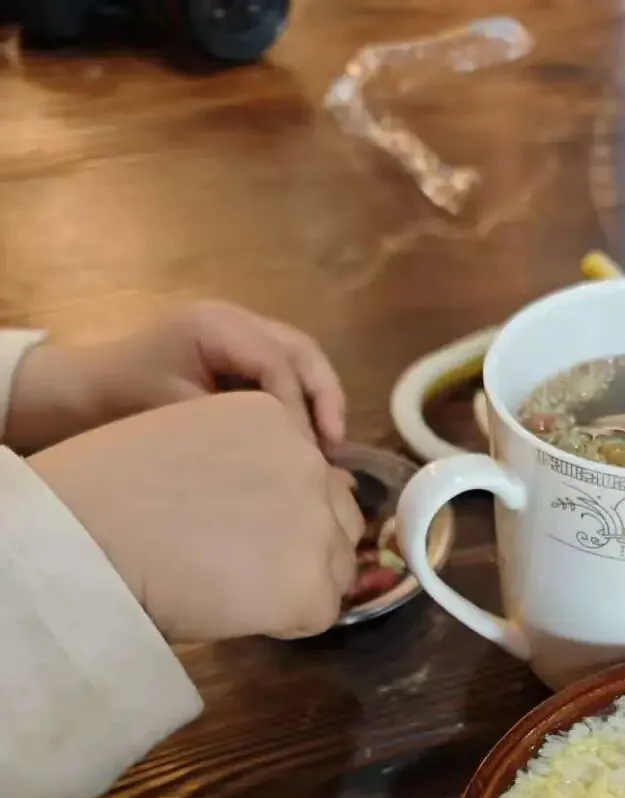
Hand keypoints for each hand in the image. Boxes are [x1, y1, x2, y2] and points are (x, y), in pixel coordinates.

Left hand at [6, 301, 345, 453]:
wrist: (90, 391)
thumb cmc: (126, 399)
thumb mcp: (174, 412)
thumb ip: (232, 426)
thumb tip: (289, 453)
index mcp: (216, 325)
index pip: (277, 361)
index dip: (297, 407)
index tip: (305, 452)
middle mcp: (236, 319)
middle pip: (303, 350)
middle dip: (325, 396)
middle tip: (334, 445)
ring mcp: (241, 333)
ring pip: (302, 358)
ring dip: (320, 399)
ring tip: (328, 444)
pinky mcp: (242, 352)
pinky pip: (286, 370)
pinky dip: (303, 400)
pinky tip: (307, 435)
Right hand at [30, 392, 362, 641]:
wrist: (85, 535)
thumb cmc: (108, 491)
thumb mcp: (185, 441)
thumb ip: (240, 459)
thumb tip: (273, 501)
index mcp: (274, 418)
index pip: (312, 473)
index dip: (283, 512)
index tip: (242, 531)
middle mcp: (308, 461)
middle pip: (338, 518)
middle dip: (305, 546)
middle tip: (248, 569)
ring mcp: (317, 523)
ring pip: (337, 567)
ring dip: (301, 583)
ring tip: (240, 591)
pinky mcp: (314, 584)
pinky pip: (321, 612)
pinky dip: (288, 622)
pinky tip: (241, 613)